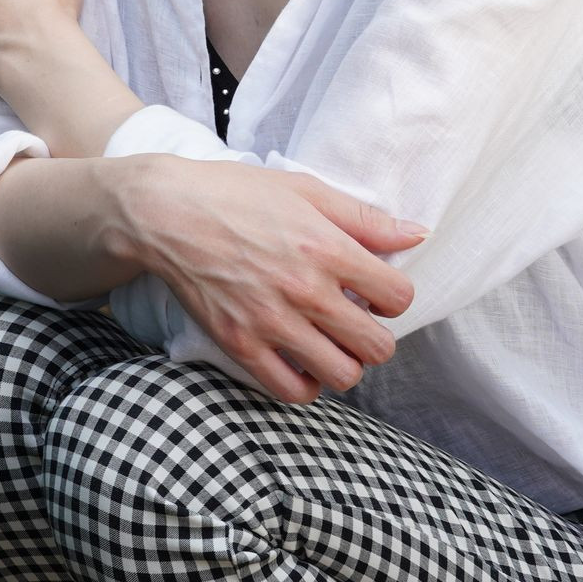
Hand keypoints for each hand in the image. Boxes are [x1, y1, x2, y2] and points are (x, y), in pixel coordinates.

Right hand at [108, 156, 428, 401]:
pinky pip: (291, 391)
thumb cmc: (235, 194)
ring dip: (344, 364)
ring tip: (329, 345)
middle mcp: (306, 290)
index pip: (398, 296)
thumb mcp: (305, 190)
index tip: (374, 292)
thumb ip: (364, 217)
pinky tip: (299, 361)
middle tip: (355, 323)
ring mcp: (272, 322)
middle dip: (375, 337)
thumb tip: (417, 234)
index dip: (394, 297)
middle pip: (377, 346)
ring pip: (342, 375)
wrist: (165, 212)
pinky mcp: (240, 344)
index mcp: (327, 248)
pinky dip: (305, 384)